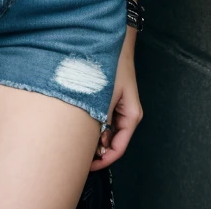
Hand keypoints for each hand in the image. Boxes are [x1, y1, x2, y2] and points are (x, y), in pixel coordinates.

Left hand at [90, 42, 141, 170]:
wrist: (112, 44)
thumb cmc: (110, 67)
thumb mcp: (103, 96)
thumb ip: (100, 120)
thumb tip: (93, 141)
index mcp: (131, 116)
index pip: (119, 148)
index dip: (104, 161)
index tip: (89, 166)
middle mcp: (129, 114)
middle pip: (115, 142)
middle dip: (98, 151)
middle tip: (80, 155)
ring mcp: (122, 108)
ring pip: (109, 132)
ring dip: (96, 138)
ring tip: (79, 140)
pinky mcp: (114, 101)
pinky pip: (106, 120)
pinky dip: (96, 126)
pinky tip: (84, 125)